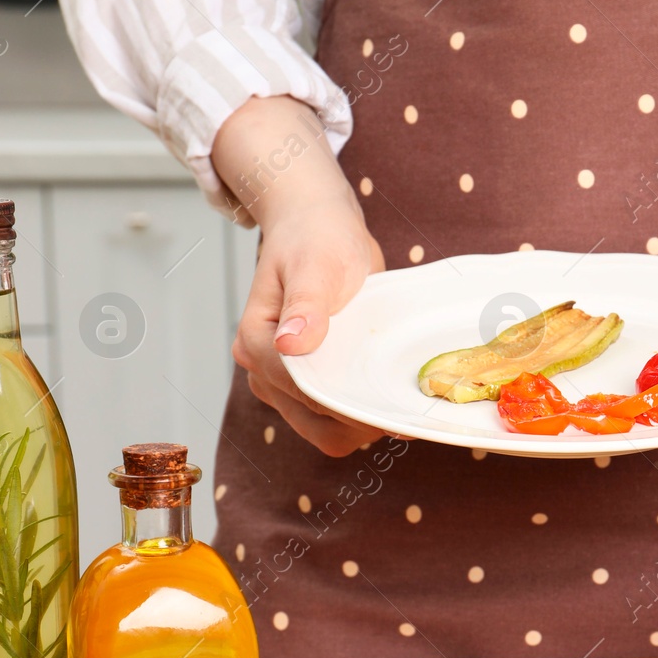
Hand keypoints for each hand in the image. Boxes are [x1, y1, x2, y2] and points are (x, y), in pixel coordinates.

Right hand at [214, 97, 386, 455]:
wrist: (320, 227)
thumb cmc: (316, 238)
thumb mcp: (316, 264)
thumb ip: (306, 304)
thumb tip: (290, 343)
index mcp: (257, 343)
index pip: (303, 395)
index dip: (346, 405)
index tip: (387, 400)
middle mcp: (264, 370)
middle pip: (315, 425)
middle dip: (358, 422)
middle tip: (401, 404)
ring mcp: (286, 380)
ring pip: (327, 430)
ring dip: (363, 421)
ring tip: (397, 397)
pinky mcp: (311, 382)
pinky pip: (336, 417)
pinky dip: (362, 414)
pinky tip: (389, 396)